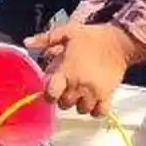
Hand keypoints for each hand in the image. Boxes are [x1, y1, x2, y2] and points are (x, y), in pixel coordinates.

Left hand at [25, 22, 145, 116]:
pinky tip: (94, 102)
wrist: (119, 41)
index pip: (51, 94)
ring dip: (79, 104)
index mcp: (66, 71)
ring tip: (81, 94)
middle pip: (64, 104)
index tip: (52, 88)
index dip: (48, 94)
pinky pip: (99, 112)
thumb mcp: (67, 33)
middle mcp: (78, 85)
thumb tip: (26, 42)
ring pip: (80, 110)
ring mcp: (93, 93)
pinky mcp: (107, 96)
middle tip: (67, 88)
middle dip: (63, 98)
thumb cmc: (91, 37)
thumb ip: (46, 39)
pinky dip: (95, 110)